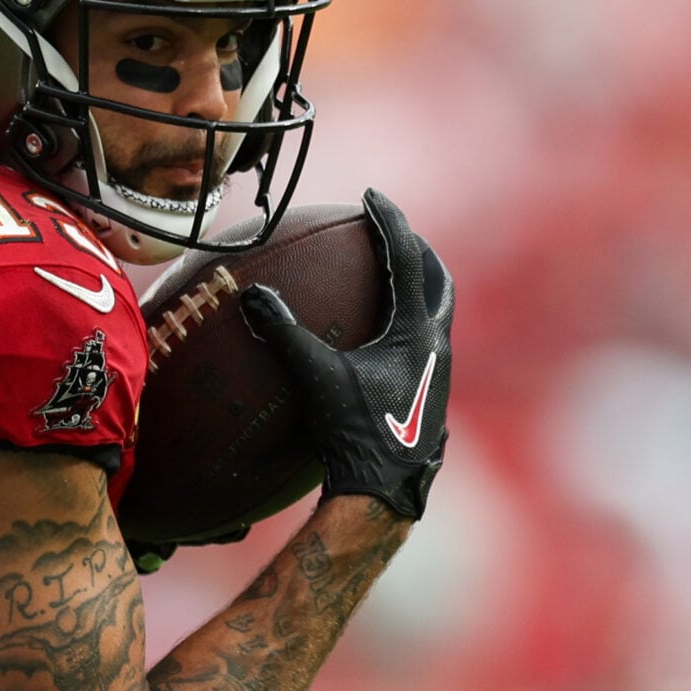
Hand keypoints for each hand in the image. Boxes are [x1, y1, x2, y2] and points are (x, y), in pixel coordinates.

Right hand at [243, 188, 452, 519]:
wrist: (385, 494)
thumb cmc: (354, 434)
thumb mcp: (314, 378)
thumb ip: (284, 333)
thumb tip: (250, 295)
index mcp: (417, 332)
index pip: (406, 260)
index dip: (389, 222)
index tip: (371, 197)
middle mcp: (437, 347)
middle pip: (439, 282)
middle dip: (418, 253)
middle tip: (394, 234)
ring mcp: (439, 374)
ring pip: (437, 315)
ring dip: (419, 290)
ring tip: (392, 280)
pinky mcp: (431, 396)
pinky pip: (426, 344)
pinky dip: (409, 325)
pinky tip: (381, 342)